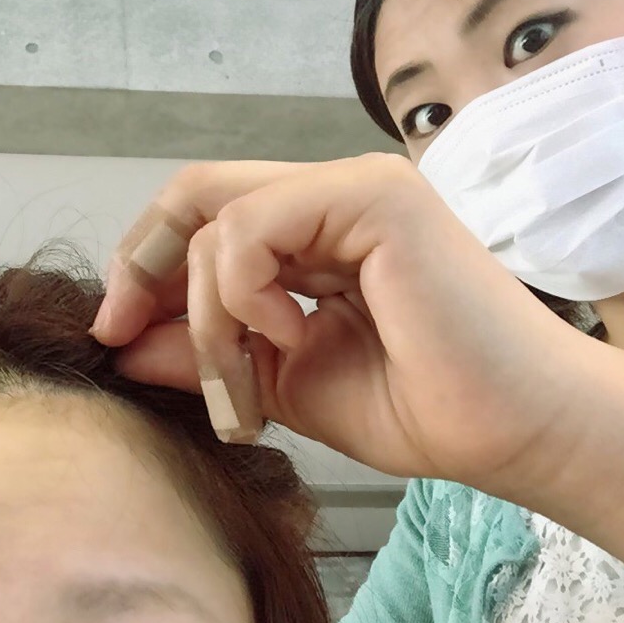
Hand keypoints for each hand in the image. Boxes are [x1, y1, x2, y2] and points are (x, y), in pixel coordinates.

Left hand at [91, 154, 599, 501]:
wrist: (510, 434)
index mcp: (313, 231)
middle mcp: (331, 196)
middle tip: (119, 334)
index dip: (141, 267)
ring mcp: (353, 188)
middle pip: (192, 198)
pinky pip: (252, 228)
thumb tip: (121, 342)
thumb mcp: (276, 383)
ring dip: (205, 317)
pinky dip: (242, 295)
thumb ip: (202, 353)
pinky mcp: (373, 197)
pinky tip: (288, 340)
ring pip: (215, 220)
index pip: (199, 216)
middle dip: (140, 270)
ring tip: (243, 388)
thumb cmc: (419, 408)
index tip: (112, 332)